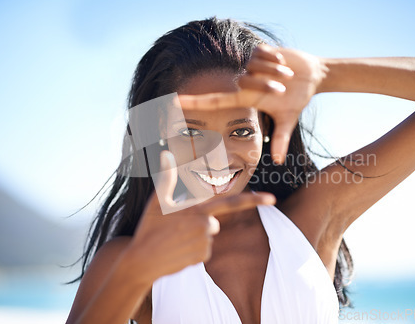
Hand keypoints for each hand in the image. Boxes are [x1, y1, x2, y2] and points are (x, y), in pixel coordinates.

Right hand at [123, 150, 275, 283]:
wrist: (142, 261)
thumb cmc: (149, 228)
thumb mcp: (157, 201)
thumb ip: (167, 177)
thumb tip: (166, 153)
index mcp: (197, 208)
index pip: (231, 202)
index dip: (253, 200)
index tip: (272, 198)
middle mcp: (205, 225)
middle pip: (213, 222)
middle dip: (199, 224)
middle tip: (175, 230)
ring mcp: (205, 243)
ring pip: (208, 236)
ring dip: (195, 237)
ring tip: (174, 240)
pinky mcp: (202, 257)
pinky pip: (204, 250)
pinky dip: (193, 250)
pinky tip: (178, 251)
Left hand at [177, 44, 325, 163]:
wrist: (311, 76)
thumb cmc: (297, 98)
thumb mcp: (288, 119)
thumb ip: (280, 138)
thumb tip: (279, 162)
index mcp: (246, 98)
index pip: (214, 100)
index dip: (194, 102)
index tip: (173, 102)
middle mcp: (245, 82)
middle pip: (245, 80)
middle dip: (267, 84)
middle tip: (283, 89)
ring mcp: (251, 66)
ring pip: (255, 66)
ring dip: (275, 72)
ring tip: (287, 75)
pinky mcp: (260, 50)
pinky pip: (263, 53)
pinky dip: (275, 59)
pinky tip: (283, 62)